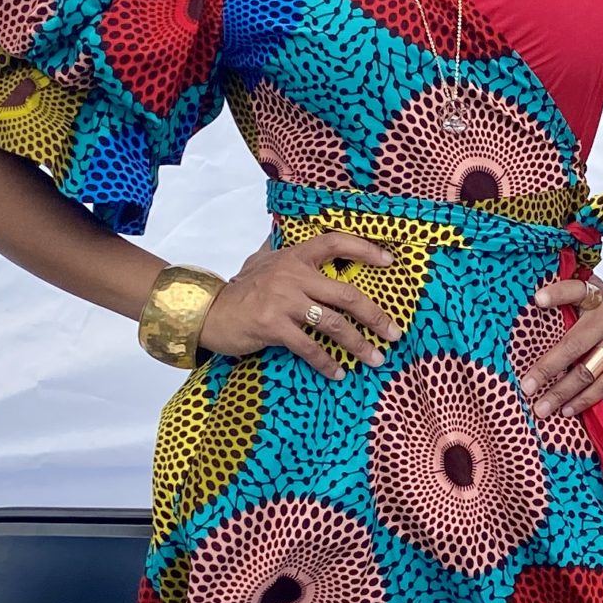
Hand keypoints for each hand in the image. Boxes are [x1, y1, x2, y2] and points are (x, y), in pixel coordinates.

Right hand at [197, 231, 402, 378]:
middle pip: (346, 293)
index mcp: (294, 256)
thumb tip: (280, 229)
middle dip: (375, 316)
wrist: (208, 312)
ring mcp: (283, 301)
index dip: (364, 249)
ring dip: (358, 345)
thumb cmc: (239, 289)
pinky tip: (338, 373)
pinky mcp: (273, 326)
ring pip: (333, 324)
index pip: (335, 243)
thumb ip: (277, 248)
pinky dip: (327, 362)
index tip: (390, 261)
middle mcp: (292, 275)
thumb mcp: (259, 261)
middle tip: (394, 334)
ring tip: (376, 359)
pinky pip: (309, 347)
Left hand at [521, 278, 602, 419]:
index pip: (577, 290)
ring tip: (541, 408)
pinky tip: (567, 410)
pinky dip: (584, 399)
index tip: (538, 300)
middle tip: (526, 386)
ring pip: (587, 372)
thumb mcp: (599, 292)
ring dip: (562, 392)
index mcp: (596, 298)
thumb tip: (535, 295)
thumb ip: (572, 293)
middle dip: (547, 368)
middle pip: (573, 345)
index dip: (558, 294)